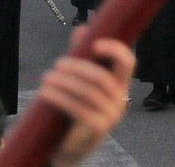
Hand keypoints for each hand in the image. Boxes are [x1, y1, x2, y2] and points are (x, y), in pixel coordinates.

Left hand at [45, 37, 135, 166]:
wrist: (71, 146)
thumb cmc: (77, 108)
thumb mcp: (81, 80)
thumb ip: (82, 55)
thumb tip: (82, 29)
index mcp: (120, 83)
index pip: (128, 62)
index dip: (115, 50)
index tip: (94, 44)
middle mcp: (120, 99)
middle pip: (101, 77)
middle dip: (76, 67)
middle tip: (56, 65)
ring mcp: (110, 116)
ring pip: (87, 93)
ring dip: (63, 82)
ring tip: (46, 78)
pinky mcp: (96, 130)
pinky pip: (78, 109)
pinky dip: (60, 98)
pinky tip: (46, 92)